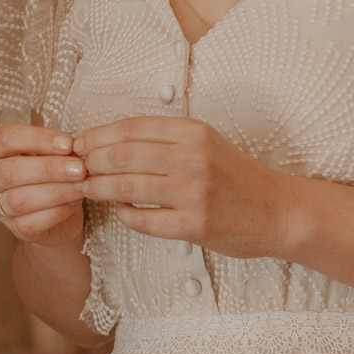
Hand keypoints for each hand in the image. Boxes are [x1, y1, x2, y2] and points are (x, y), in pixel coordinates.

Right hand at [0, 123, 84, 248]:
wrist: (57, 209)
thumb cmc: (49, 171)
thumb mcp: (48, 151)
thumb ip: (54, 147)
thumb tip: (74, 146)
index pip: (5, 138)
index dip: (38, 139)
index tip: (68, 143)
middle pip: (10, 171)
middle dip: (48, 169)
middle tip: (79, 168)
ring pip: (19, 200)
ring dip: (56, 191)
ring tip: (81, 185)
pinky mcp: (12, 228)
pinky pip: (30, 223)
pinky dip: (56, 212)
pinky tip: (74, 203)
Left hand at [75, 117, 292, 258]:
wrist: (279, 211)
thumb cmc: (236, 176)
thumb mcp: (205, 142)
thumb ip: (165, 138)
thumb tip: (110, 139)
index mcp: (192, 132)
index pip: (130, 128)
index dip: (96, 136)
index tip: (78, 144)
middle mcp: (192, 158)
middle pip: (121, 155)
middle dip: (89, 162)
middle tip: (74, 169)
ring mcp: (193, 193)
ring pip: (126, 187)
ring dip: (98, 188)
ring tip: (86, 189)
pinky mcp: (194, 225)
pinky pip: (143, 220)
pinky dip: (124, 215)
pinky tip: (120, 210)